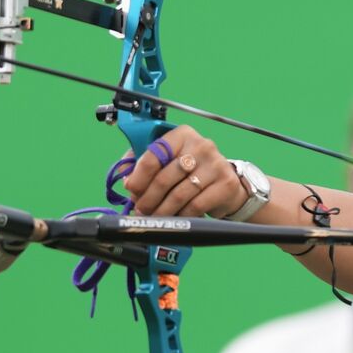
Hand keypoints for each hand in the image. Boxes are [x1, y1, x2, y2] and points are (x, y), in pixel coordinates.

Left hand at [122, 125, 248, 217]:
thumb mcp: (169, 160)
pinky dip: (182, 215)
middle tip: (142, 210)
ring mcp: (215, 164)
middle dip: (148, 199)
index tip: (131, 190)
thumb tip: (127, 179)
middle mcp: (200, 145)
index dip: (138, 177)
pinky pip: (195, 206)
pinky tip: (176, 217)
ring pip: (178, 195)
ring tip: (156, 216)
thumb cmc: (192, 171)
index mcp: (182, 135)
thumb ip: (144, 163)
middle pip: (164, 178)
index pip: (154, 155)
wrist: (225, 182)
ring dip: (162, 211)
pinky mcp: (225, 183)